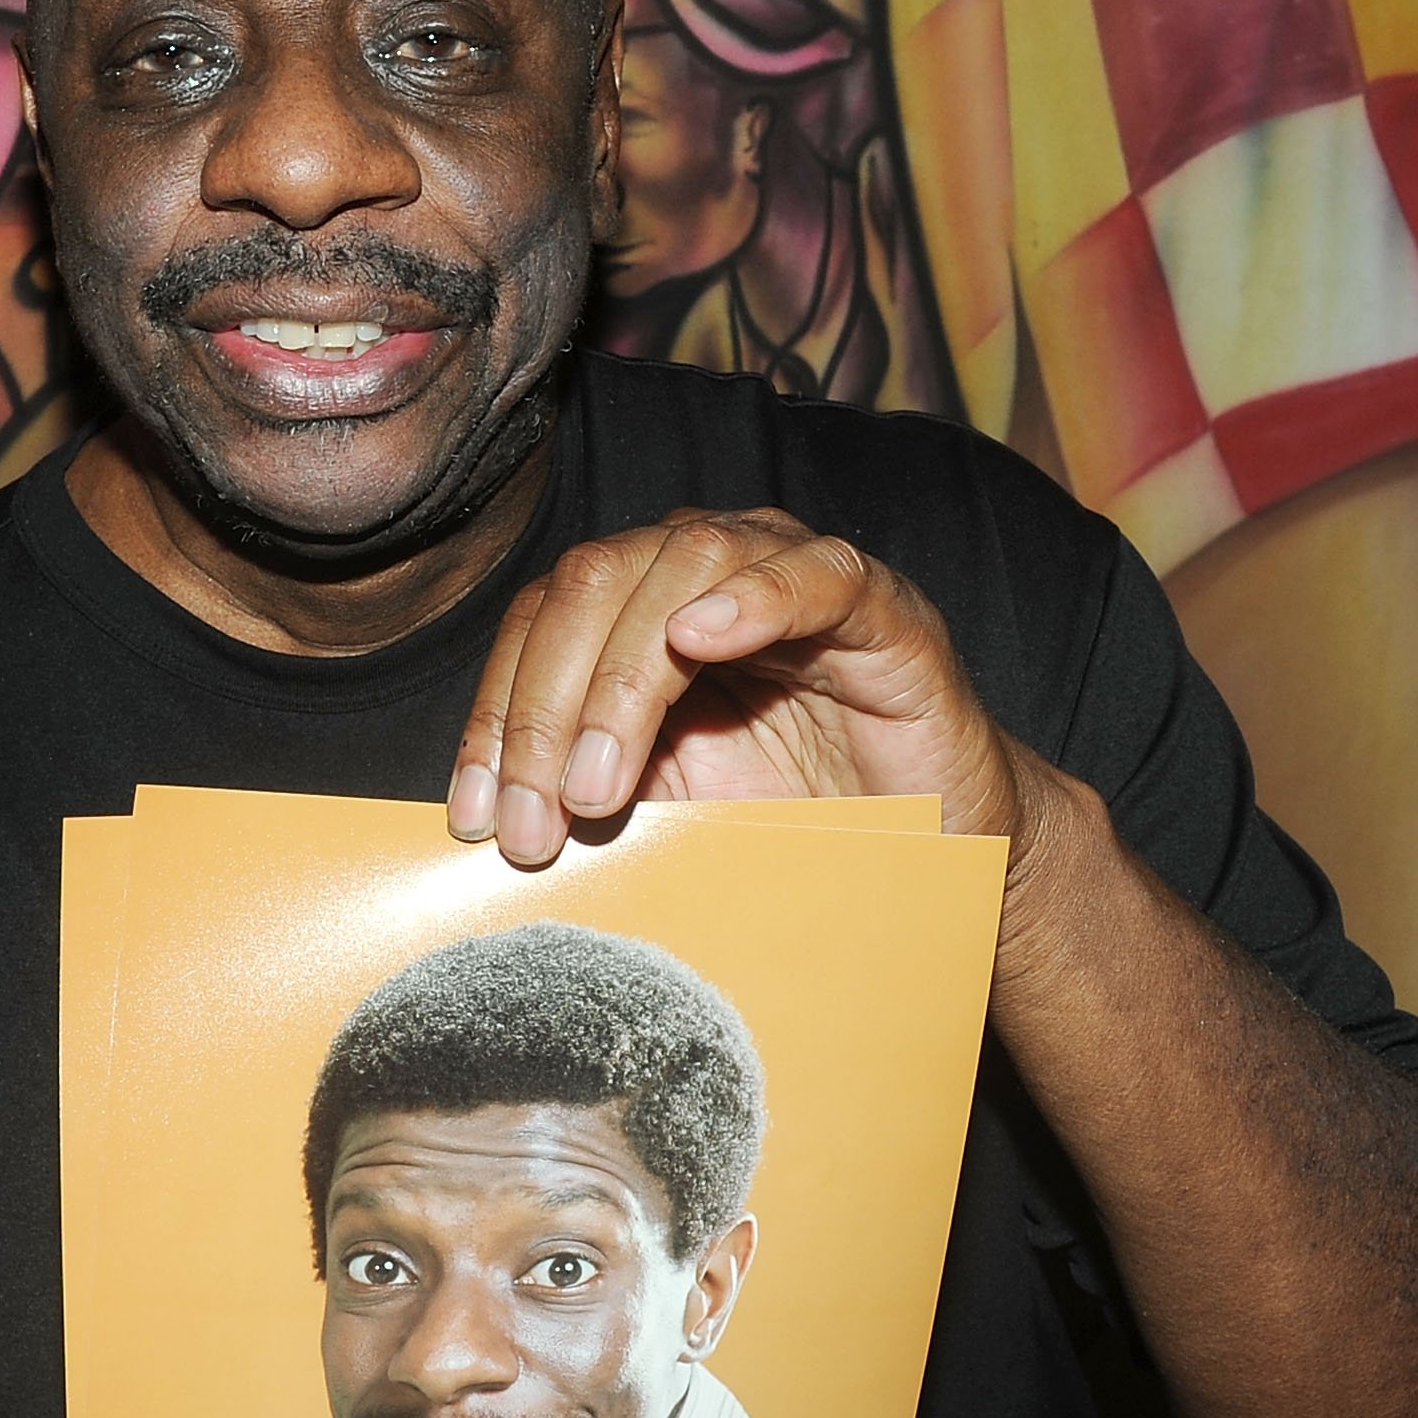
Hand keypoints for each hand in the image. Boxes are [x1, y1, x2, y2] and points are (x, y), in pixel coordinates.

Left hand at [448, 506, 1044, 867]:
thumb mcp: (665, 815)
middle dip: (544, 712)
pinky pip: (815, 572)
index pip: (539, 625)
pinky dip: (755, 596)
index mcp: (638, 615)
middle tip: (534, 825)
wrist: (940, 851)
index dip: (496, 716)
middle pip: (590, 586)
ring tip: (600, 784)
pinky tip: (705, 637)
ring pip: (679, 566)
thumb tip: (480, 828)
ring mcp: (792, 577)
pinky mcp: (882, 607)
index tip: (478, 817)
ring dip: (622, 678)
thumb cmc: (799, 827)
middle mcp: (704, 577)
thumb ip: (584, 795)